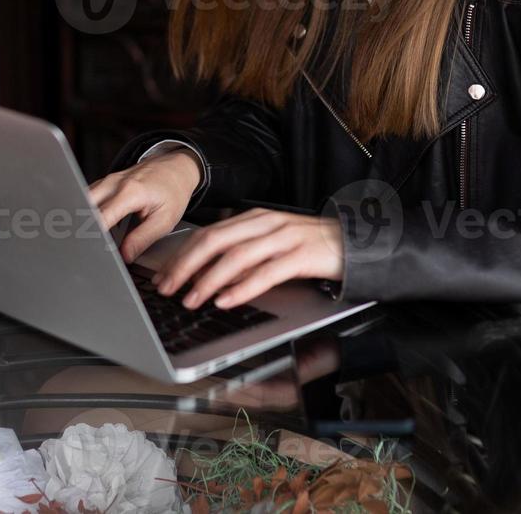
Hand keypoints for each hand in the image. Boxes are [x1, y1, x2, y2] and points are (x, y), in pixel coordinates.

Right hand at [87, 148, 202, 262]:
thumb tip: (125, 256)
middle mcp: (114, 183)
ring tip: (89, 238)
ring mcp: (107, 181)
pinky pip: (88, 198)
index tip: (89, 250)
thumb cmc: (173, 191)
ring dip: (82, 220)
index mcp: (130, 192)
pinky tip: (94, 226)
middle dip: (80, 227)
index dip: (92, 236)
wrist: (176, 168)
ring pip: (82, 202)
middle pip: (83, 207)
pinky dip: (86, 213)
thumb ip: (143, 239)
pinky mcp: (104, 184)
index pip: (101, 217)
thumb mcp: (165, 220)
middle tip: (84, 247)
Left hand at [151, 209, 343, 310]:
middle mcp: (267, 223)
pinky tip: (227, 300)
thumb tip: (207, 279)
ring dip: (209, 279)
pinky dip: (243, 287)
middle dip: (186, 266)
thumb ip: (244, 258)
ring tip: (192, 299)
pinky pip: (266, 272)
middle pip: (216, 241)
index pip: (209, 234)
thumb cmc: (312, 248)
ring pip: (237, 256)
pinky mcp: (303, 255)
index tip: (163, 277)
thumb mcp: (272, 247)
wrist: (357, 244)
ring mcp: (285, 237)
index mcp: (255, 219)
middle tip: (167, 289)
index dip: (182, 256)